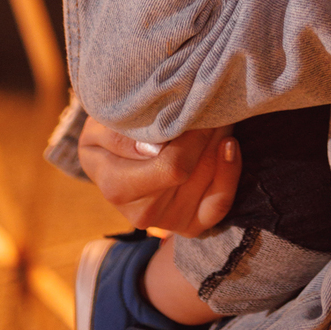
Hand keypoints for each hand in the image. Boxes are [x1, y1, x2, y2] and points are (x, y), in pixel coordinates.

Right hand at [77, 118, 241, 236]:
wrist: (111, 159)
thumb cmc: (108, 135)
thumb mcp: (100, 126)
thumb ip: (117, 135)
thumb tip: (152, 149)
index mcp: (118, 188)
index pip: (172, 166)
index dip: (194, 135)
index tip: (198, 106)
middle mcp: (144, 213)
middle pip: (196, 171)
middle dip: (209, 134)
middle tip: (213, 105)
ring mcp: (169, 221)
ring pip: (211, 181)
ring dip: (219, 142)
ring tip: (218, 116)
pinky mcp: (189, 224)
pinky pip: (219, 204)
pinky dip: (230, 173)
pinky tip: (230, 145)